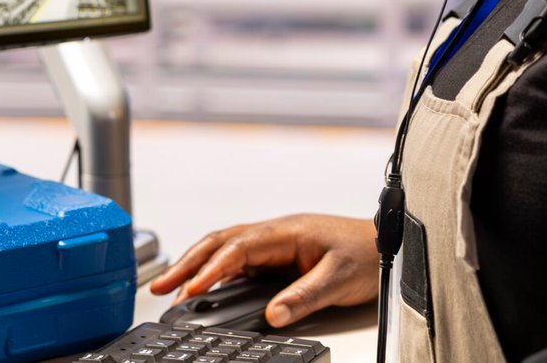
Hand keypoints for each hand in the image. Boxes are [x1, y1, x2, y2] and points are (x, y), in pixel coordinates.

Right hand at [148, 214, 378, 327]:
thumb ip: (304, 296)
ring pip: (224, 250)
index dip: (212, 269)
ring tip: (170, 290)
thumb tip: (273, 314)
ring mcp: (274, 244)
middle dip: (187, 263)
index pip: (239, 247)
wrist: (386, 243)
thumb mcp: (339, 279)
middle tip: (160, 287)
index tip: (191, 290)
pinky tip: (202, 289)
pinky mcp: (277, 256)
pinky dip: (214, 273)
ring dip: (196, 267)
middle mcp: (275, 234)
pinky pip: (237, 262)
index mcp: (287, 232)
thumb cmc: (366, 253)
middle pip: (220, 243)